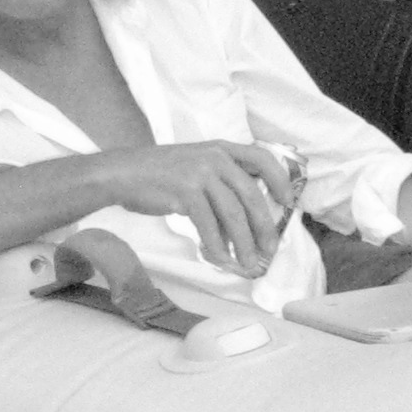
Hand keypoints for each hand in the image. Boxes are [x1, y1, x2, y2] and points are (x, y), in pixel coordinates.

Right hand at [100, 139, 296, 278]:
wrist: (122, 174)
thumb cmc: (161, 175)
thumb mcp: (197, 165)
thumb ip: (223, 180)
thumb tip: (250, 219)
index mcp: (222, 149)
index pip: (262, 158)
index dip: (280, 180)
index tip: (289, 202)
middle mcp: (215, 158)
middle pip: (251, 195)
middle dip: (264, 226)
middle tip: (271, 249)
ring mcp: (200, 174)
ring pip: (233, 214)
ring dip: (243, 243)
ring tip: (248, 263)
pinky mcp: (185, 192)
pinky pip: (209, 225)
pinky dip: (217, 245)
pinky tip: (220, 259)